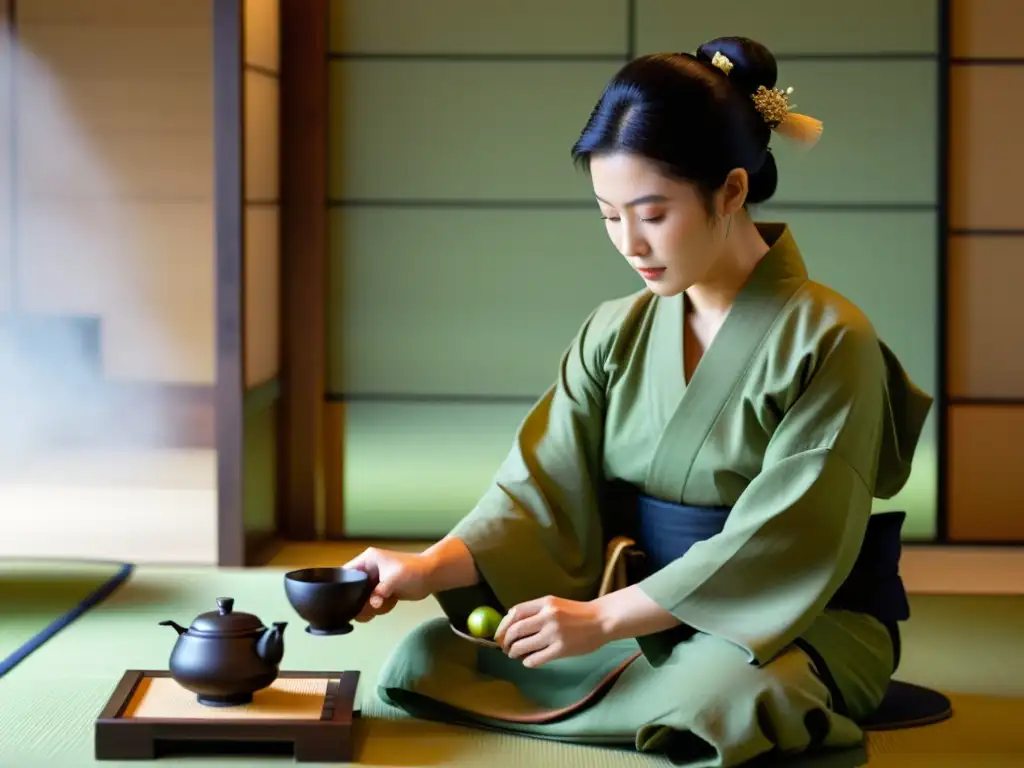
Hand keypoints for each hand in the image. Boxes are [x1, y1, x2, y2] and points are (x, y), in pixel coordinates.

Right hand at [343, 547, 437, 622]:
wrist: (432, 575)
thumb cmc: (413, 570)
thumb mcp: (393, 579)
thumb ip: (379, 592)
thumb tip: (371, 605)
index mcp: (368, 560)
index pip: (346, 572)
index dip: (342, 585)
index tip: (342, 599)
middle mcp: (369, 571)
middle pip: (353, 590)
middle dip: (361, 601)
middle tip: (371, 605)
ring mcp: (376, 582)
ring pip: (363, 600)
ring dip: (373, 606)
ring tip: (386, 602)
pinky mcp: (383, 592)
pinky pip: (373, 605)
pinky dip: (380, 608)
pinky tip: (391, 602)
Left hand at [494, 595, 608, 667]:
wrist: (602, 620)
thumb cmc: (577, 613)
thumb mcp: (555, 604)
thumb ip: (536, 611)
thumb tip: (512, 623)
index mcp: (545, 603)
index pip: (515, 612)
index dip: (503, 625)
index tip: (499, 634)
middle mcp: (548, 616)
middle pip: (516, 630)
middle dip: (505, 641)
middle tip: (504, 647)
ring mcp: (554, 634)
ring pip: (523, 646)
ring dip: (514, 652)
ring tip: (514, 654)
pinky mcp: (561, 650)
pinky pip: (536, 658)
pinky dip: (527, 661)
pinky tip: (528, 661)